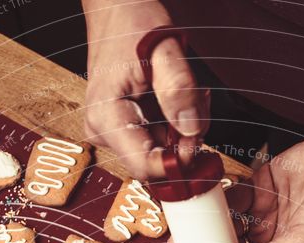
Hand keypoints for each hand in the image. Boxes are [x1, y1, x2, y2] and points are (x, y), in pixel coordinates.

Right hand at [83, 0, 208, 179]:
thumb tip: (192, 129)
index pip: (144, 166)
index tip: (199, 144)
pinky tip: (178, 101)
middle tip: (199, 104)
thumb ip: (179, 89)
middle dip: (184, 141)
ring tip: (189, 95)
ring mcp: (113, 132)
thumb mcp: (164, 49)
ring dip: (183, 131)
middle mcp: (105, 131)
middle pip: (155, 161)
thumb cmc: (132, 22)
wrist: (116, 9)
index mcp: (107, 117)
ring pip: (160, 151)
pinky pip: (157, 140)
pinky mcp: (123, 129)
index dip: (176, 163)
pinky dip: (175, 125)